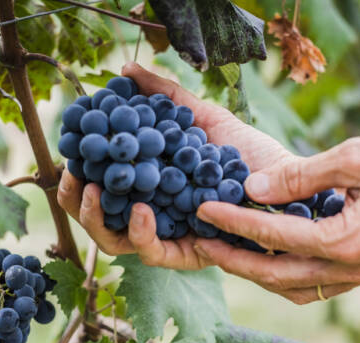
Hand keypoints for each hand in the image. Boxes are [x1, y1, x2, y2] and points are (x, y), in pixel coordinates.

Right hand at [57, 62, 291, 267]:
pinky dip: (141, 233)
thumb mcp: (202, 117)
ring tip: (91, 191)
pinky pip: (153, 254)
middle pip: (100, 219)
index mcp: (151, 187)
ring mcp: (169, 238)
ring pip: (116, 242)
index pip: (103, 188)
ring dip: (96, 219)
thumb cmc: (249, 153)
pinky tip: (141, 209)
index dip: (78, 176)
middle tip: (71, 177)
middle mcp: (155, 216)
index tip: (68, 155)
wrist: (291, 180)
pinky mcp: (189, 255)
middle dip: (76, 202)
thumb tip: (125, 70)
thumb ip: (164, 97)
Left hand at [194, 130, 359, 302]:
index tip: (202, 210)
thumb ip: (302, 176)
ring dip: (256, 274)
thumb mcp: (357, 157)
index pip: (273, 236)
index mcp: (346, 241)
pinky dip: (283, 276)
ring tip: (227, 253)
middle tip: (199, 244)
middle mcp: (349, 270)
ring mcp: (358, 277)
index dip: (233, 222)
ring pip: (292, 288)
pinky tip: (268, 259)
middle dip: (232, 261)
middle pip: (274, 276)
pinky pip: (313, 286)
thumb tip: (252, 187)